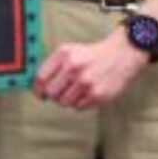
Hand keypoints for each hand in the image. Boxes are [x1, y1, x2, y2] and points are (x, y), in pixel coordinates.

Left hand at [32, 28, 149, 108]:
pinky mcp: (98, 96)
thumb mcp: (68, 51)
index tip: (39, 93)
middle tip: (59, 92)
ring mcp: (87, 83)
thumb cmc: (91, 55)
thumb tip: (36, 84)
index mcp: (64, 55)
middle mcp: (74, 68)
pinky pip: (78, 107)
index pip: (41, 78)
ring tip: (76, 91)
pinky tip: (86, 93)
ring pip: (64, 102)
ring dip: (67, 99)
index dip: (37, 89)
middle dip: (52, 95)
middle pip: (51, 93)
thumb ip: (51, 65)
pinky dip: (79, 103)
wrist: (121, 56)